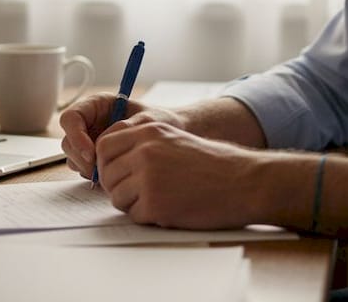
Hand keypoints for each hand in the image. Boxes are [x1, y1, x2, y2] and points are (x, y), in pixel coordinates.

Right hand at [58, 93, 184, 178]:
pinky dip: (92, 175)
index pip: (71, 118)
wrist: (172, 134)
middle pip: (67, 141)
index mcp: (97, 104)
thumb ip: (123, 130)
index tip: (93, 153)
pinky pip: (82, 168)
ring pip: (73, 157)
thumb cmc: (161, 121)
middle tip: (100, 172)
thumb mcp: (147, 120)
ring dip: (86, 168)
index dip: (76, 136)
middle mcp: (89, 122)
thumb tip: (99, 147)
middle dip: (81, 158)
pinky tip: (113, 175)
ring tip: (111, 173)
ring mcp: (89, 140)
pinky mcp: (93, 157)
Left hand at [96, 120, 265, 228]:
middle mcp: (144, 151)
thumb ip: (142, 144)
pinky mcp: (155, 204)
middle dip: (118, 186)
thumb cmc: (213, 164)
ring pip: (117, 197)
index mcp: (148, 130)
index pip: (104, 145)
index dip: (106, 163)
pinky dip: (148, 217)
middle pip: (107, 174)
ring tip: (160, 199)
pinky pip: (134, 215)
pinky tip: (171, 209)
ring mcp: (148, 177)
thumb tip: (109, 161)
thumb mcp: (174, 139)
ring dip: (133, 203)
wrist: (243, 181)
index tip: (117, 173)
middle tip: (139, 192)